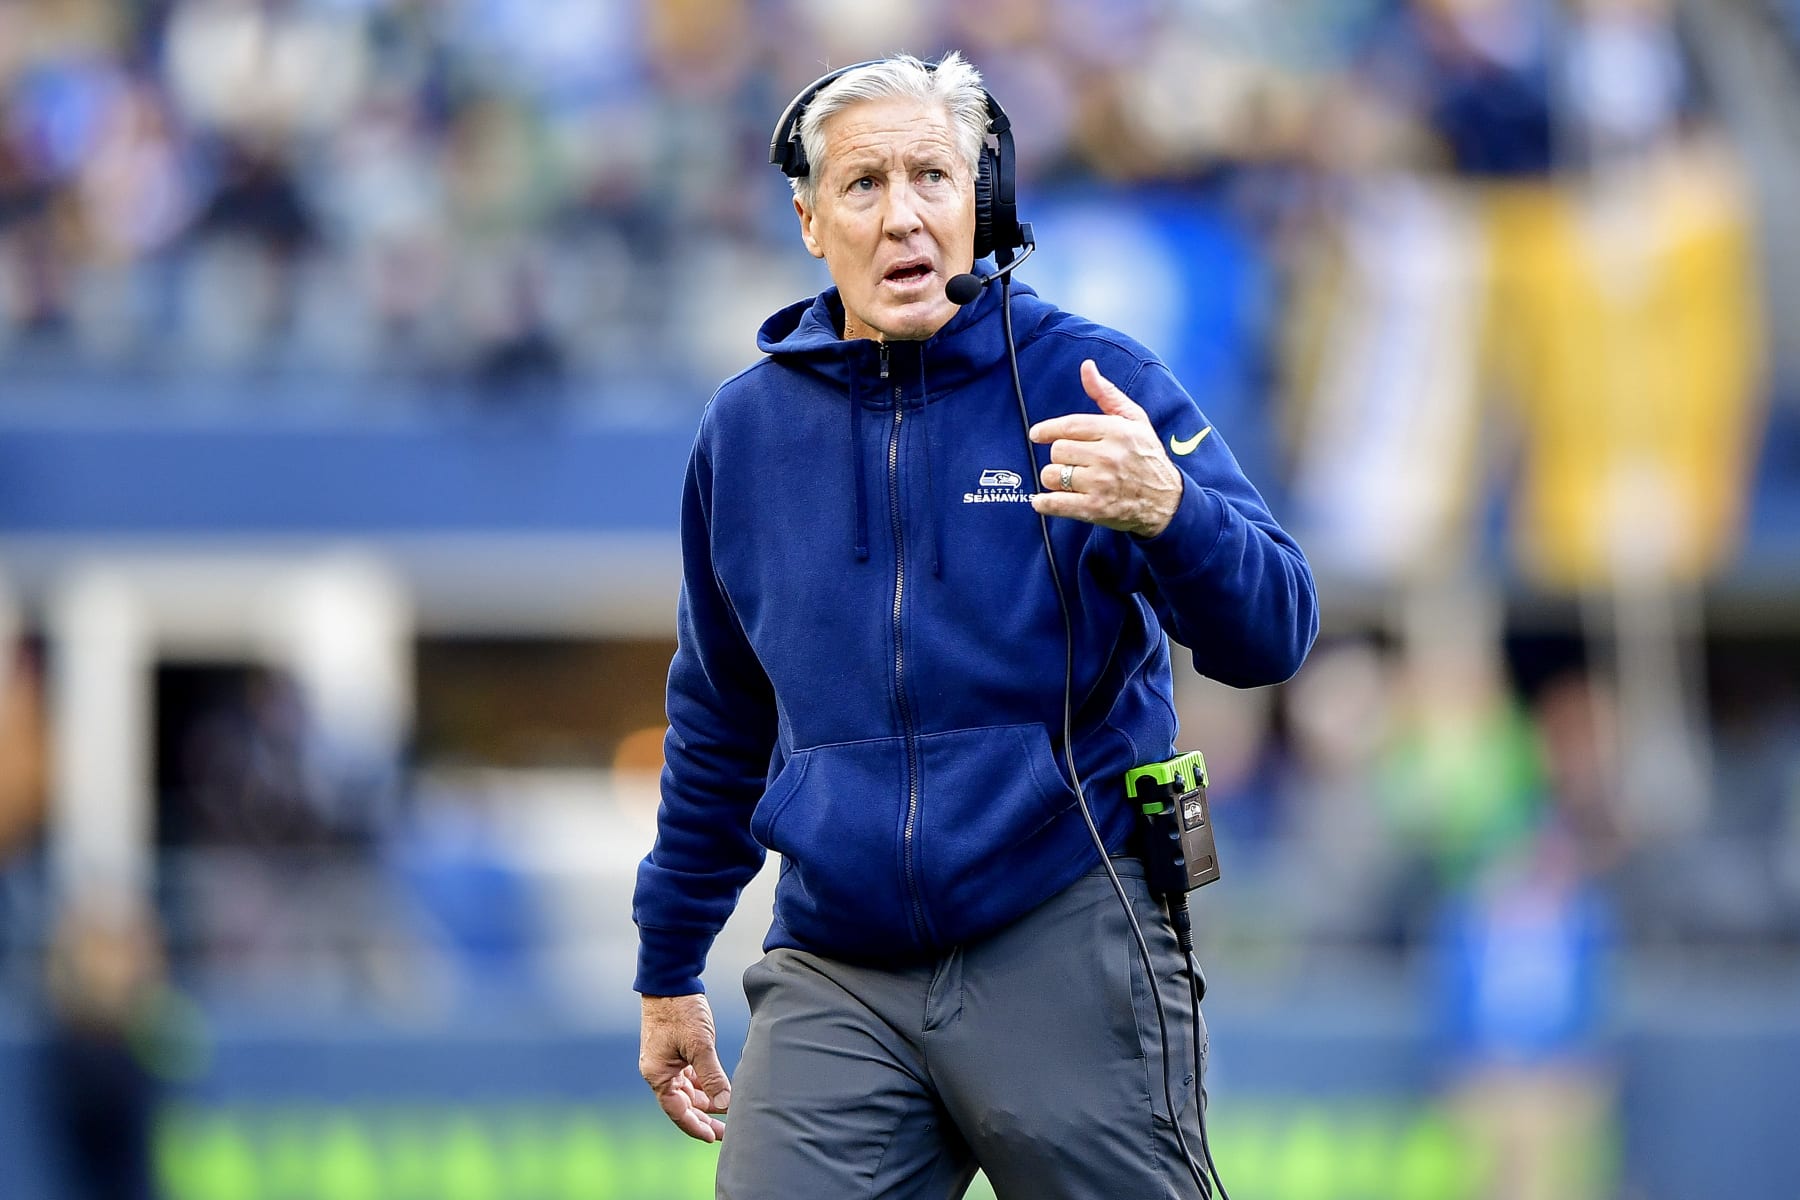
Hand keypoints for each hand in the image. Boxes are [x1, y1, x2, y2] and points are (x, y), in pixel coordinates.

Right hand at [640, 993, 731, 1142]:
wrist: (670, 981)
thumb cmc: (680, 1011)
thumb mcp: (700, 1044)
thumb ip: (712, 1076)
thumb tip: (725, 1103)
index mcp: (658, 1074)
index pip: (677, 1111)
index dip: (695, 1126)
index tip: (713, 1138)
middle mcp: (659, 1071)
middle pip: (682, 1104)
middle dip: (702, 1117)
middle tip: (724, 1131)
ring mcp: (666, 1061)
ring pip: (687, 1091)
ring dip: (704, 1101)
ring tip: (725, 1112)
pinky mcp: (674, 1050)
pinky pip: (688, 1076)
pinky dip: (703, 1085)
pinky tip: (717, 1091)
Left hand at [1029, 360, 1184, 537]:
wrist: (1168, 501)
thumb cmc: (1148, 457)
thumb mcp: (1135, 420)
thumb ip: (1107, 394)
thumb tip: (1087, 367)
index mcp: (1117, 432)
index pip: (1070, 426)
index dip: (1048, 429)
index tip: (1037, 434)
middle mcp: (1108, 457)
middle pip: (1058, 451)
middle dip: (1060, 456)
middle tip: (1072, 462)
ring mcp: (1101, 484)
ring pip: (1053, 475)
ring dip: (1054, 479)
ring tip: (1069, 481)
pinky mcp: (1095, 508)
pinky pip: (1055, 504)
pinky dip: (1043, 504)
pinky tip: (1044, 501)